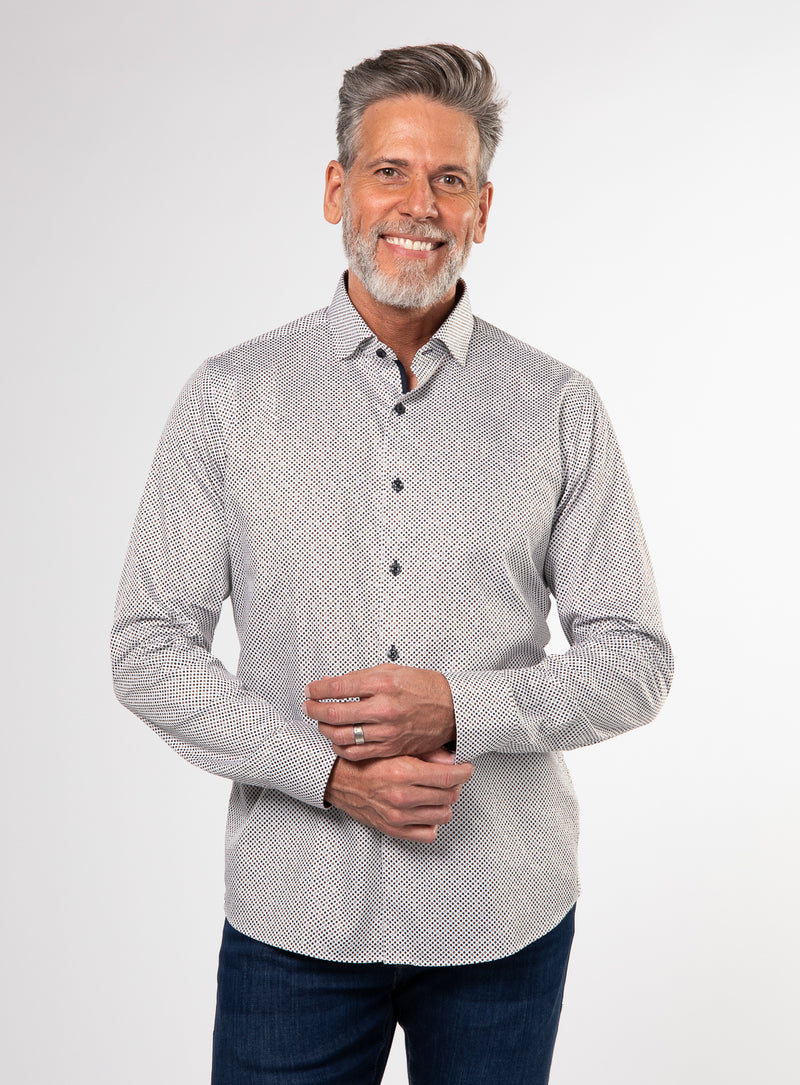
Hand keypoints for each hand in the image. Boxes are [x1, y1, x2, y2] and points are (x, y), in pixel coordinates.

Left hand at [305, 663, 455, 759]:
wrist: (451, 709)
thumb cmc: (423, 687)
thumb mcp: (392, 671)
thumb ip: (361, 679)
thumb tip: (332, 684)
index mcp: (383, 684)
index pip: (338, 688)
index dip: (318, 690)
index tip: (311, 690)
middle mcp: (383, 708)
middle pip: (335, 713)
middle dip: (314, 709)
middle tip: (308, 705)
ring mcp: (387, 731)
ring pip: (342, 735)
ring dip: (324, 729)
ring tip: (320, 722)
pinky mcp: (390, 748)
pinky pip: (357, 753)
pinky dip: (340, 747)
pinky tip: (337, 740)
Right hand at [323, 749, 474, 841]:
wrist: (338, 780)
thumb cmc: (366, 762)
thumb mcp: (395, 750)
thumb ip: (426, 754)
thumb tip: (452, 761)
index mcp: (403, 773)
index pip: (449, 777)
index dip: (464, 772)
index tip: (466, 768)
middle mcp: (402, 797)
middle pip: (449, 796)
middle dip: (455, 785)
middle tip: (450, 777)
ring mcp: (398, 817)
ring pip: (443, 815)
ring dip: (445, 803)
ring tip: (437, 793)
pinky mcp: (393, 830)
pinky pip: (428, 834)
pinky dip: (432, 822)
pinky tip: (426, 810)